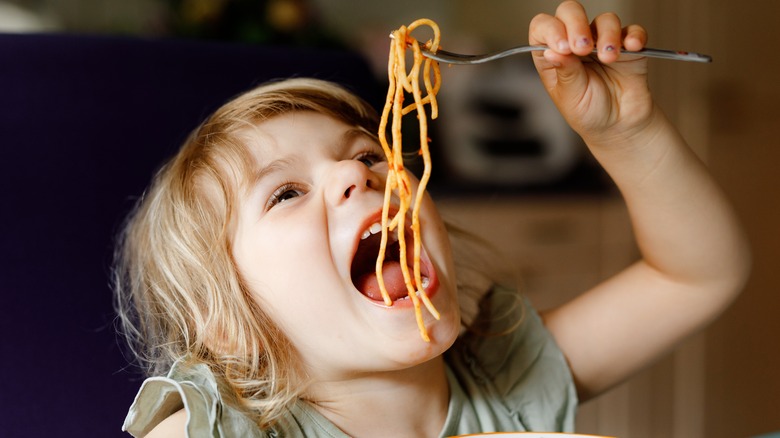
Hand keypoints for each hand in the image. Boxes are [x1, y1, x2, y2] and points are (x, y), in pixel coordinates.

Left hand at [529, 1, 654, 144]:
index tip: (562, 47)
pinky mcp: (628, 47)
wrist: (619, 126)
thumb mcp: (571, 97)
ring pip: (604, 20)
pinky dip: (634, 36)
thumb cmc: (589, 113)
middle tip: (582, 48)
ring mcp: (602, 42)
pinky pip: (633, 31)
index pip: (543, 27)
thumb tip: (552, 51)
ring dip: (606, 35)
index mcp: (554, 55)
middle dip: (576, 24)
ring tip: (608, 58)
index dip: (550, 30)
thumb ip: (565, 72)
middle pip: (571, 12)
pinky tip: (631, 47)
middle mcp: (576, 43)